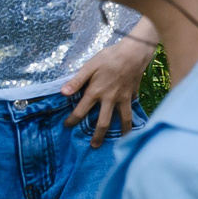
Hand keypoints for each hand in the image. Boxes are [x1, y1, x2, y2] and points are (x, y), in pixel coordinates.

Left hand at [61, 31, 154, 146]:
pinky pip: (131, 108)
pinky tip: (131, 121)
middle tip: (94, 146)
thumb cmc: (109, 57)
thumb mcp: (90, 66)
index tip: (67, 126)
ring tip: (121, 141)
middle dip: (98, 136)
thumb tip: (63, 93)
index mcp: (95, 92)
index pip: (81, 111)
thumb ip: (77, 81)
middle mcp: (110, 99)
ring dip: (121, 131)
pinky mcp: (133, 94)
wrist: (134, 52)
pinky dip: (131, 116)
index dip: (72, 120)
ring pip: (123, 119)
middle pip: (103, 123)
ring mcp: (123, 98)